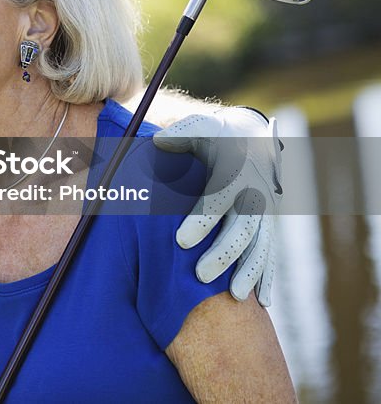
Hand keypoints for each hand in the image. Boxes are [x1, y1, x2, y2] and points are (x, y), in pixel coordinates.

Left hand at [153, 107, 281, 306]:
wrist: (252, 137)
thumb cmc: (215, 136)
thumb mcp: (199, 128)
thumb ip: (180, 134)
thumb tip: (158, 141)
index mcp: (235, 171)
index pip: (217, 200)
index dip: (201, 221)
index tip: (180, 241)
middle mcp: (255, 194)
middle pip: (243, 228)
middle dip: (223, 253)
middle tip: (200, 276)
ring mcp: (267, 212)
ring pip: (261, 245)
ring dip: (250, 271)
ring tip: (233, 296)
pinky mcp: (270, 225)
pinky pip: (271, 253)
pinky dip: (267, 276)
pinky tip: (262, 302)